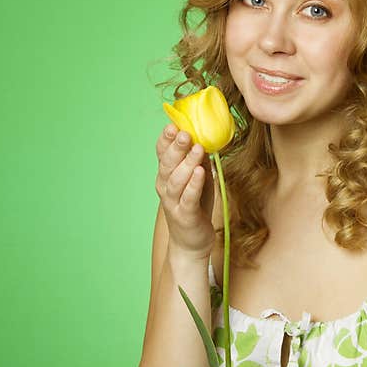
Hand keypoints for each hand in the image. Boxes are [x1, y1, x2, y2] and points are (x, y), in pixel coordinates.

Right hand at [155, 123, 215, 259]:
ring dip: (187, 163)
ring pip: (177, 180)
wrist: (192, 242)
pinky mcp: (185, 215)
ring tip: (197, 149)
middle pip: (167, 164)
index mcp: (166, 175)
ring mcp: (173, 202)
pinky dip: (194, 184)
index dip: (165, 139)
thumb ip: (198, 161)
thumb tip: (205, 138)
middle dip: (176, 147)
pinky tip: (202, 172)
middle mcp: (165, 187)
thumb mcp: (197, 179)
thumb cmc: (195, 206)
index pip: (161, 153)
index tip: (173, 124)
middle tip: (185, 132)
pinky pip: (188, 197)